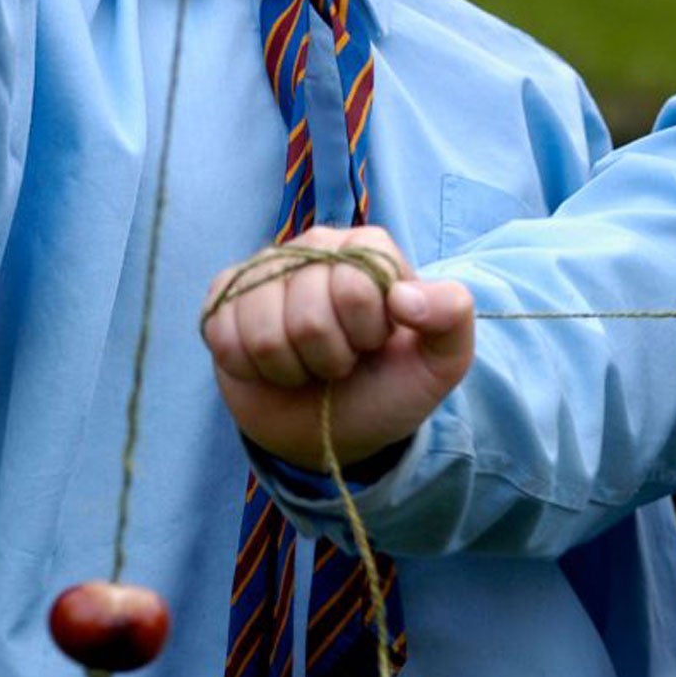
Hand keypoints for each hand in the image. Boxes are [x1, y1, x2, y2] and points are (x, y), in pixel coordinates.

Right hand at [200, 226, 474, 469]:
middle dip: (329, 357)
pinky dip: (251, 368)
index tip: (374, 343)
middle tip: (340, 362)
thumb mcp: (440, 362)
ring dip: (291, 368)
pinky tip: (270, 365)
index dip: (366, 331)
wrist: (335, 429)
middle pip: (308, 313)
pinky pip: (224, 335)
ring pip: (264, 329)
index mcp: (367, 249)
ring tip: (308, 365)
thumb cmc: (388, 386)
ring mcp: (264, 271)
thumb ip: (452, 317)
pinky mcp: (224, 299)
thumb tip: (406, 297)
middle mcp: (313, 247)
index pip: (356, 285)